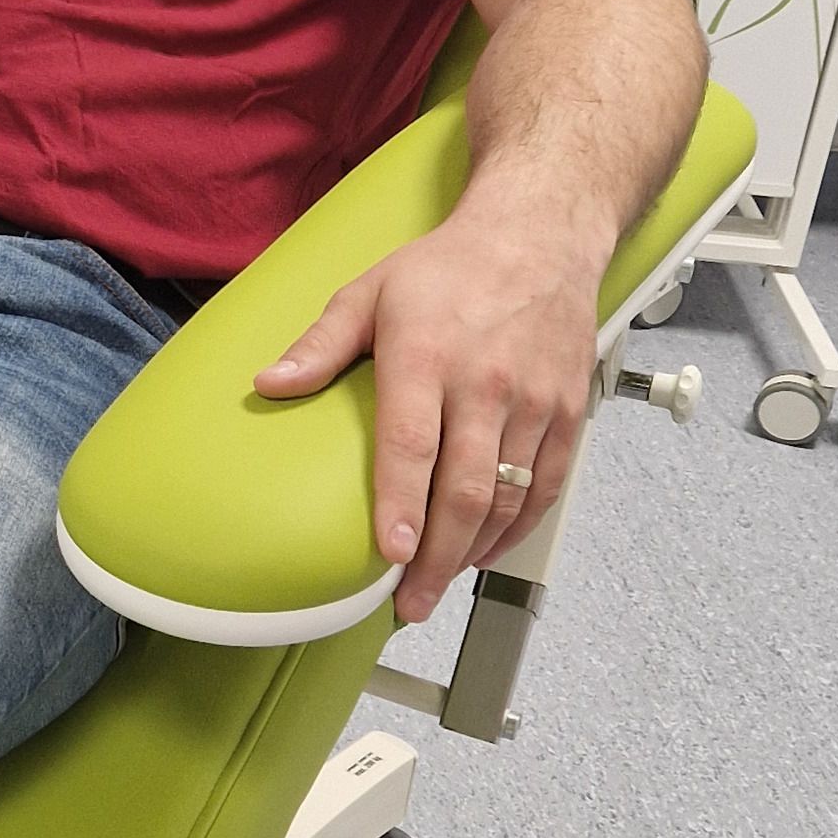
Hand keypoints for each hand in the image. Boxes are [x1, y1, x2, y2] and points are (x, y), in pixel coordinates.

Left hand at [254, 205, 604, 626]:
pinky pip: (547, 487)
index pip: (414, 443)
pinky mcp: (569, 412)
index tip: (389, 554)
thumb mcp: (370, 292)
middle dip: (436, 557)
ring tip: (438, 586)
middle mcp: (487, 383)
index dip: (402, 505)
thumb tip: (268, 383)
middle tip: (408, 602)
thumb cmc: (449, 267)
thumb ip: (320, 345)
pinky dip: (517, 529)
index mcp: (428, 355)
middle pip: (466, 489)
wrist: (540, 235)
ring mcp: (535, 402)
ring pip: (509, 498)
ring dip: (473, 552)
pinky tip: (486, 552)